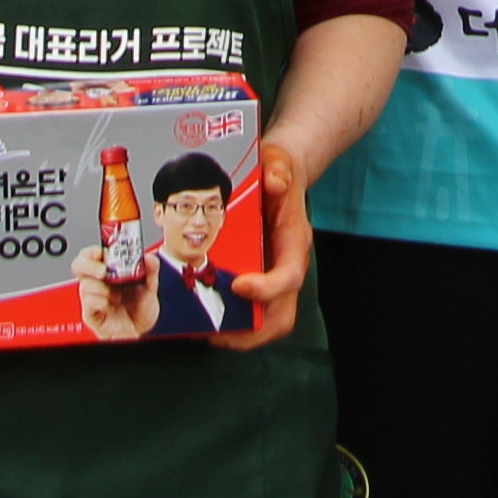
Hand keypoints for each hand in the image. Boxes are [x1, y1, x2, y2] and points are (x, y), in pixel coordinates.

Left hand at [214, 137, 312, 352]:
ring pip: (268, 322)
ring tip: (204, 333)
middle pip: (282, 315)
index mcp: (294, 241)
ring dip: (239, 335)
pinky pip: (253, 313)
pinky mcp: (260, 281)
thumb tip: (275, 182)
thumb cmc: (278, 171)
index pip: (290, 276)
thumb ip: (278, 169)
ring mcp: (275, 277)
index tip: (239, 285)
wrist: (281, 175)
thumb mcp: (278, 161)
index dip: (267, 288)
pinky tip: (203, 320)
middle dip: (252, 332)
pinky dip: (232, 324)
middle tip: (216, 333)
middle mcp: (288, 266)